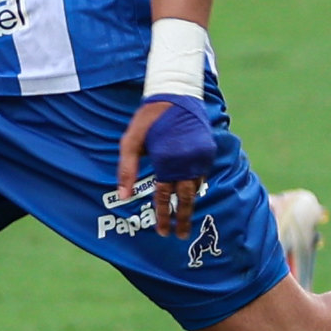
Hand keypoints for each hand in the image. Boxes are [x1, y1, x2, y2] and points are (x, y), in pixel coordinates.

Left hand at [117, 96, 214, 239]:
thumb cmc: (148, 119)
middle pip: (185, 199)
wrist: (175, 94)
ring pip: (196, 188)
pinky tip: (191, 193)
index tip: (163, 232)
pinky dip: (197, 186)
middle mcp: (186, 163)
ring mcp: (199, 157)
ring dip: (190, 204)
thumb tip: (123, 197)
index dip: (163, 216)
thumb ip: (126, 170)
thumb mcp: (130, 142)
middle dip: (183, 219)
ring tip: (186, 218)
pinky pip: (202, 174)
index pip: (164, 197)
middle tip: (181, 236)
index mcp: (166, 163)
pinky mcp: (207, 151)